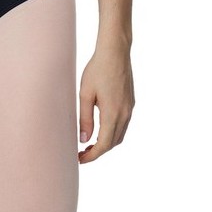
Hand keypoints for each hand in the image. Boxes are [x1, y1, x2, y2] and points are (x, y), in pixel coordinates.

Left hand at [77, 46, 133, 163]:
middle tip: (82, 153)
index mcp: (113, 113)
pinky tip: (101, 128)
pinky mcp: (131, 102)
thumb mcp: (85, 94)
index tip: (80, 159)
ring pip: (120, 135)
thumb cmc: (97, 69)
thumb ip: (85, 118)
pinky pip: (123, 124)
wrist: (115, 51)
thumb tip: (84, 140)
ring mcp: (130, 108)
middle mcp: (125, 114)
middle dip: (98, 152)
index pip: (104, 145)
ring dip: (106, 143)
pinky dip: (113, 132)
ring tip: (90, 143)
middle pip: (113, 143)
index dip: (92, 156)